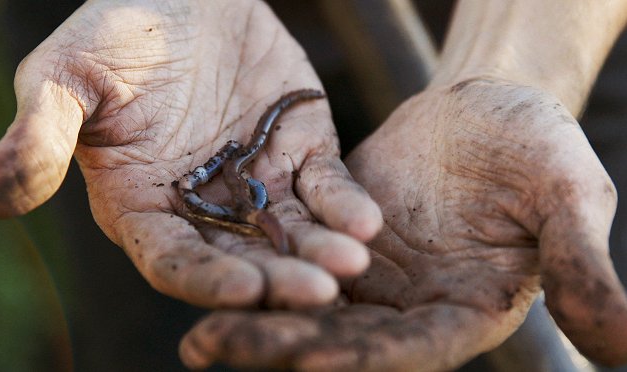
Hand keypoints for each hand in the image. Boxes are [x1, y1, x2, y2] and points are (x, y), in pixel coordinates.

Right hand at [0, 0, 380, 308]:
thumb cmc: (121, 30)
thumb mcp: (70, 74)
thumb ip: (43, 135)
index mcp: (144, 205)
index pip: (173, 258)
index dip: (206, 278)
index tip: (244, 288)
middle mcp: (205, 207)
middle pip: (243, 259)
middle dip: (278, 280)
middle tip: (316, 295)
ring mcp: (258, 184)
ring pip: (291, 233)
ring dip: (321, 254)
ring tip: (351, 265)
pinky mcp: (302, 154)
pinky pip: (326, 189)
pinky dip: (345, 207)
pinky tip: (367, 224)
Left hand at [180, 79, 626, 369]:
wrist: (486, 105)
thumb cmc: (536, 145)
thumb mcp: (568, 196)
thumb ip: (582, 265)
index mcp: (465, 311)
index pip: (412, 350)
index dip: (366, 358)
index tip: (312, 362)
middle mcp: (411, 307)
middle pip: (344, 339)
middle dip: (282, 346)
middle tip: (213, 349)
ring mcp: (372, 278)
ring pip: (309, 309)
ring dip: (256, 321)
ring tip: (197, 337)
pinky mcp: (339, 240)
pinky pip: (295, 262)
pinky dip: (258, 275)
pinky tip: (209, 280)